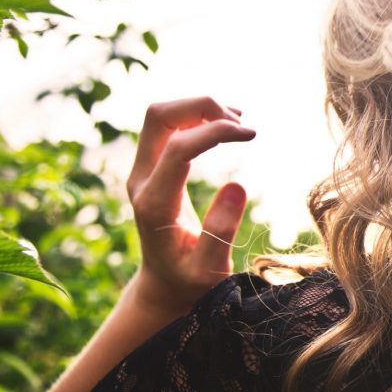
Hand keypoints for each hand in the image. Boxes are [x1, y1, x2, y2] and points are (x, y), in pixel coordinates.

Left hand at [125, 97, 255, 318]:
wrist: (163, 285)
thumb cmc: (190, 282)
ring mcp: (142, 172)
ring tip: (238, 123)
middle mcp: (141, 181)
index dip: (215, 131)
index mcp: (155, 204)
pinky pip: (167, 126)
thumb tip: (237, 185)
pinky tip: (225, 126)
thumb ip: (220, 231)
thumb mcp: (209, 269)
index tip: (251, 134)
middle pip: (158, 117)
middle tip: (241, 123)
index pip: (178, 147)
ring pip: (161, 116)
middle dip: (201, 106)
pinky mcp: (151, 168)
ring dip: (199, 108)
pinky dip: (195, 116)